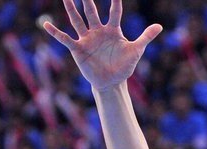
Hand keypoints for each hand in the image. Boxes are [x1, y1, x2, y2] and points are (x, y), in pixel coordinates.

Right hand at [43, 0, 161, 90]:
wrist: (112, 83)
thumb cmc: (124, 66)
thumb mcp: (136, 51)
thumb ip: (146, 37)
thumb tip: (160, 26)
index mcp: (112, 29)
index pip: (114, 11)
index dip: (115, 0)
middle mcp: (98, 31)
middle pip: (91, 10)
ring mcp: (87, 39)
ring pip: (77, 20)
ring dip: (70, 8)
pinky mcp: (78, 49)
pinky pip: (65, 39)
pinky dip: (56, 33)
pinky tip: (46, 25)